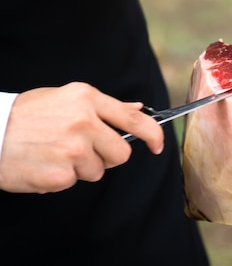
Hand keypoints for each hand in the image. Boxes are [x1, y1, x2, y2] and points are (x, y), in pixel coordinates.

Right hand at [0, 82, 163, 192]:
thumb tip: (138, 108)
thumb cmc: (25, 114)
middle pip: (121, 153)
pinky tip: (44, 164)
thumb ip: (104, 106)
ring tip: (55, 153)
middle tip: (83, 150)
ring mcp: (73, 149)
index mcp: (87, 99)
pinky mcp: (60, 174)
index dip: (153, 134)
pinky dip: (61, 178)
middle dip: (107, 156)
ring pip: (98, 170)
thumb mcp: (65, 98)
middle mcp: (84, 122)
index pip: (135, 119)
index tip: (157, 145)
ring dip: (81, 167)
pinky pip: (74, 182)